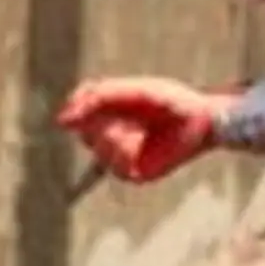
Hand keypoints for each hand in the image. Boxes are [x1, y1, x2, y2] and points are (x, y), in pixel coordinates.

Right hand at [57, 76, 222, 181]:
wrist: (203, 119)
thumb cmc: (173, 102)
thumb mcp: (137, 92)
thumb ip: (101, 99)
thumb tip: (61, 120)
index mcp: (111, 111)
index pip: (79, 107)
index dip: (77, 104)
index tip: (81, 101)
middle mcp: (112, 134)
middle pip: (85, 130)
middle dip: (101, 120)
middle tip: (124, 115)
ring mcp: (121, 156)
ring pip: (98, 148)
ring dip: (115, 135)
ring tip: (137, 129)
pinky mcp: (132, 173)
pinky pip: (114, 165)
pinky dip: (124, 151)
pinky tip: (137, 143)